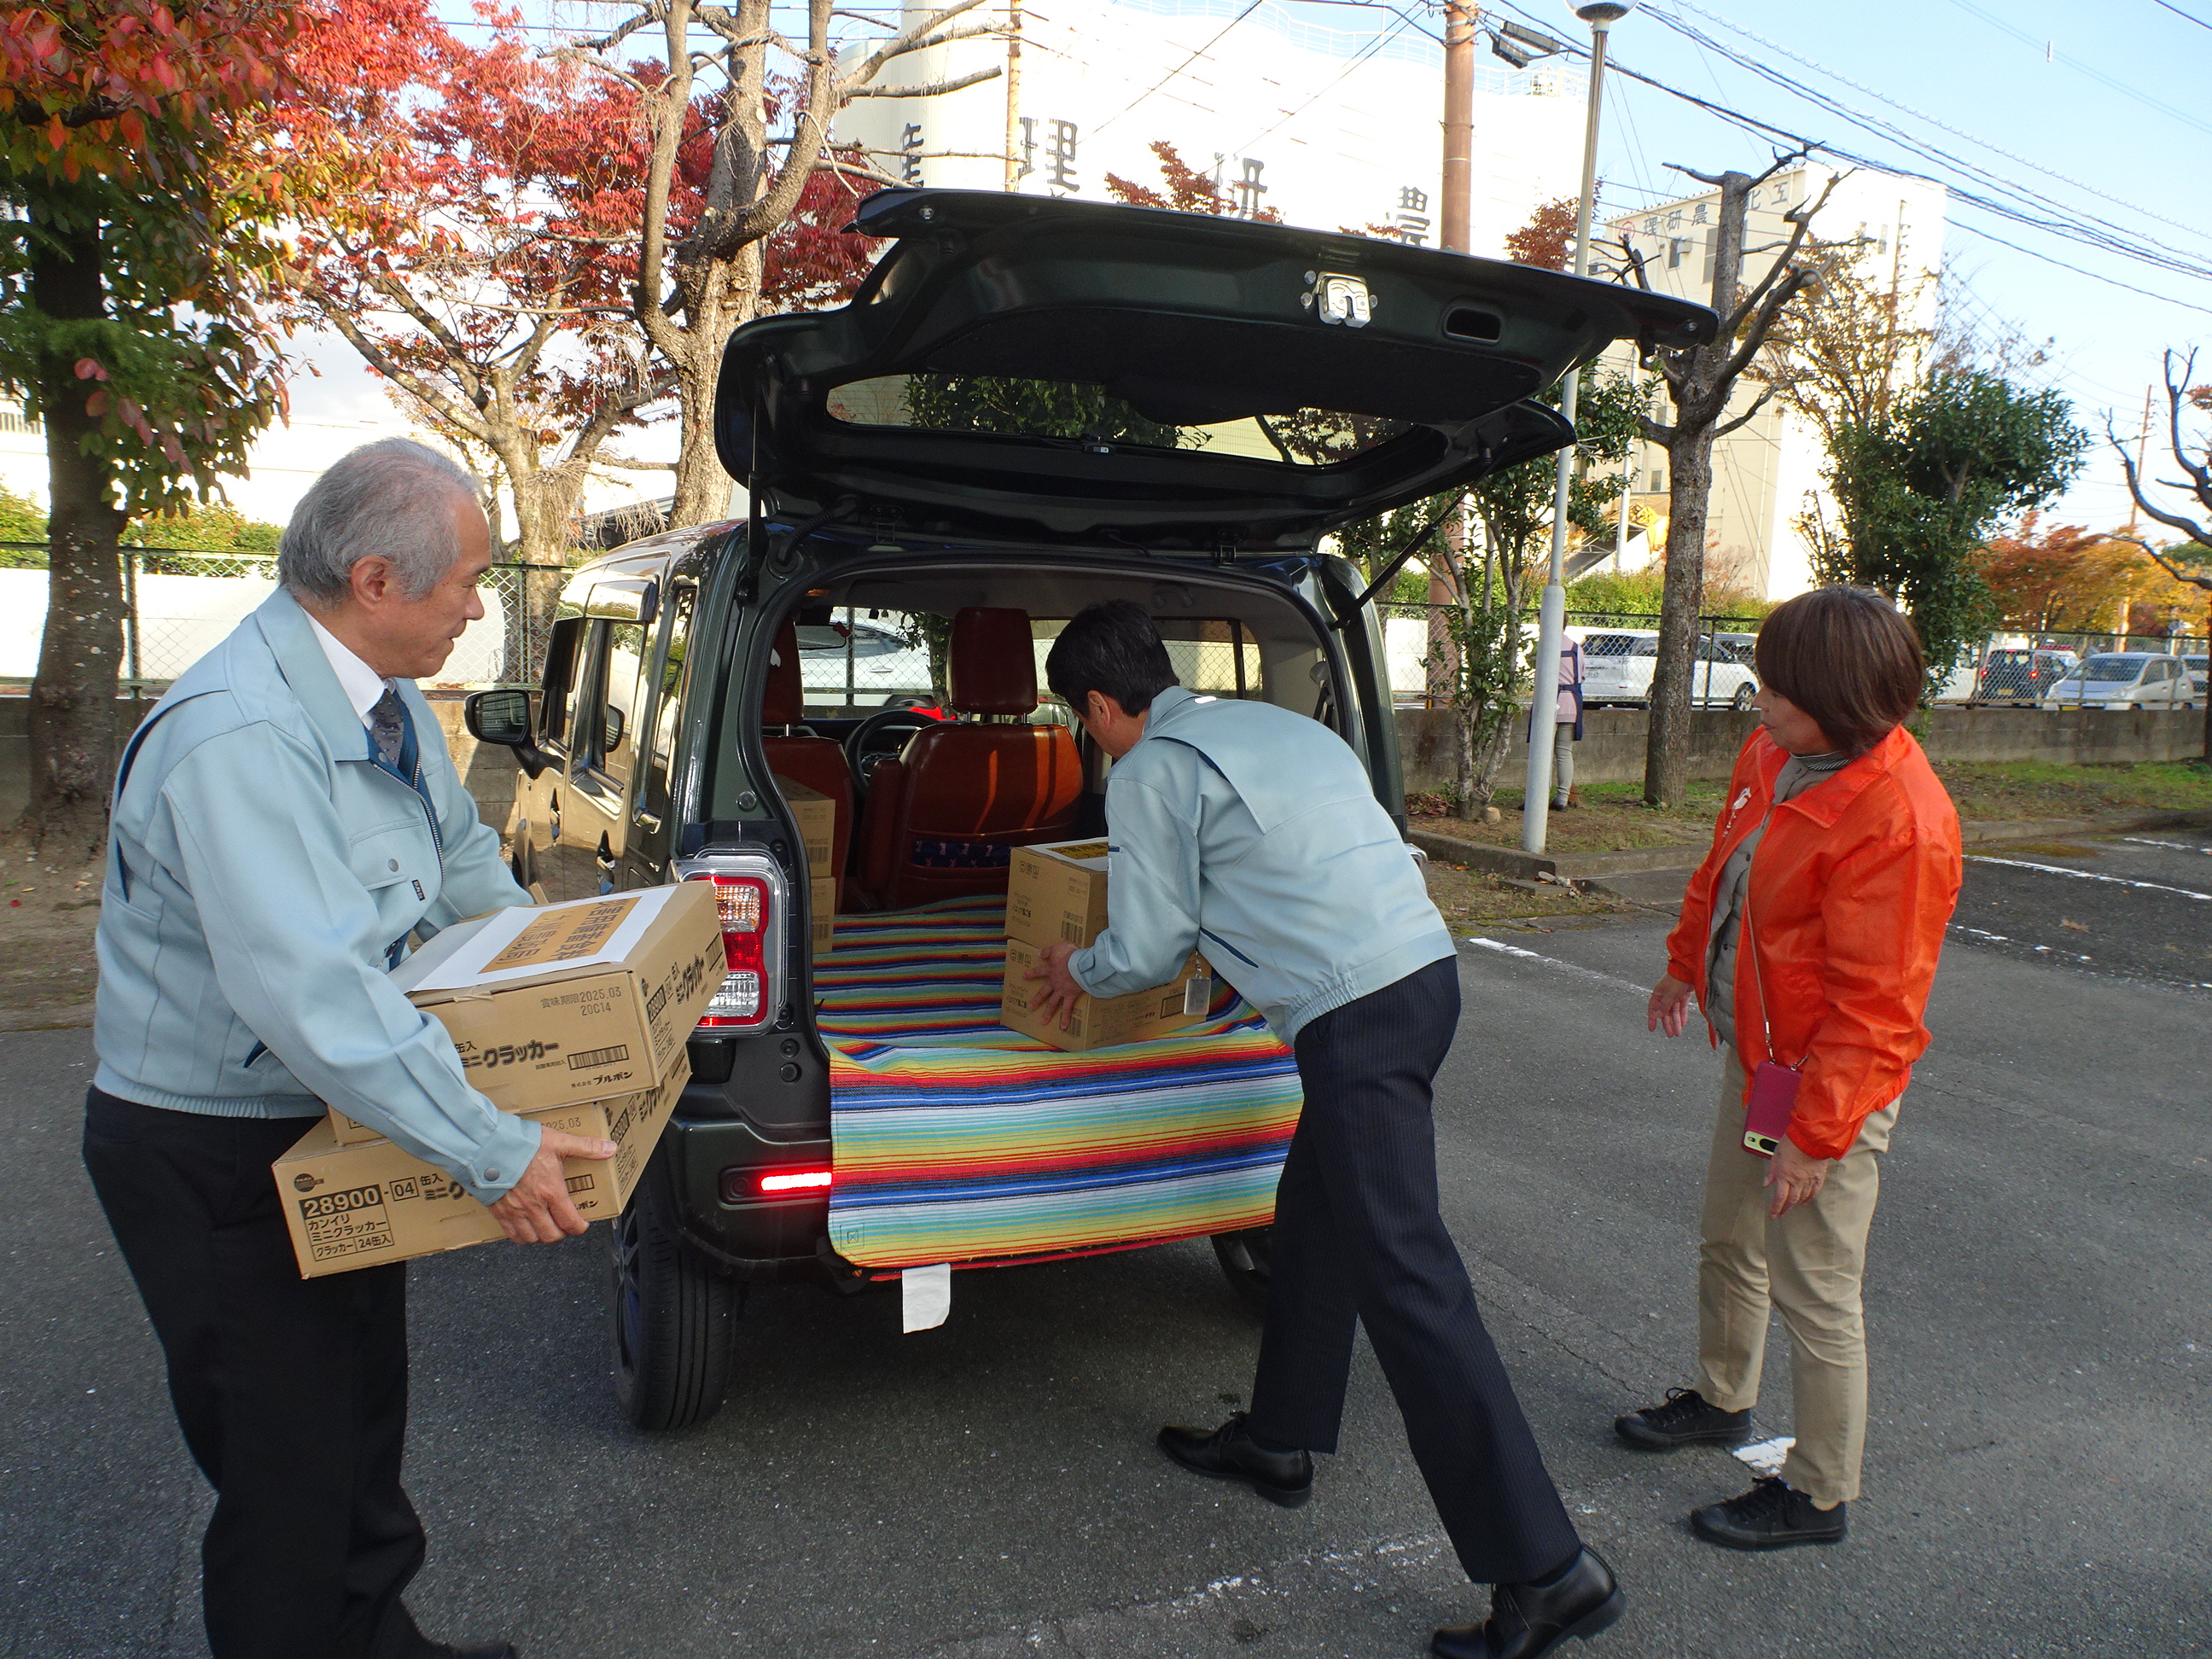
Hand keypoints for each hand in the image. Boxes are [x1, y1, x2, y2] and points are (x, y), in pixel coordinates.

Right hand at [487, 1124, 615, 1243]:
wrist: (487, 1145)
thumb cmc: (521, 1144)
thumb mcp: (558, 1141)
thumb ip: (585, 1147)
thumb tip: (610, 1148)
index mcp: (551, 1191)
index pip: (570, 1222)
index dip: (579, 1228)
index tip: (582, 1224)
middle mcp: (533, 1206)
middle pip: (551, 1235)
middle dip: (561, 1233)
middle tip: (564, 1225)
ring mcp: (514, 1211)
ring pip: (531, 1238)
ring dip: (541, 1236)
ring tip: (545, 1226)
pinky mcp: (498, 1211)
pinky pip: (510, 1234)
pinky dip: (520, 1235)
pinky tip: (524, 1226)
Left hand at [1023, 940, 1085, 1029]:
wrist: (1080, 965)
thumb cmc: (1070, 954)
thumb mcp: (1058, 947)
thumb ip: (1048, 951)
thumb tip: (1039, 953)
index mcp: (1051, 970)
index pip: (1039, 971)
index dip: (1032, 974)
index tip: (1024, 976)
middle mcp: (1054, 982)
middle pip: (1043, 992)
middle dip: (1037, 1000)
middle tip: (1030, 1007)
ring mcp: (1062, 991)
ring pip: (1052, 1003)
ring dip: (1048, 1012)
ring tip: (1043, 1021)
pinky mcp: (1071, 996)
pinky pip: (1067, 1009)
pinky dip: (1065, 1018)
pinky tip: (1063, 1026)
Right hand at [1647, 973, 1694, 1037]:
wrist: (1688, 970)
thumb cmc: (1676, 980)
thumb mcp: (1669, 995)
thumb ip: (1664, 1006)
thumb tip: (1658, 1015)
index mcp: (1658, 994)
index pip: (1653, 1009)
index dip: (1652, 1019)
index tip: (1651, 1029)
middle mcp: (1665, 995)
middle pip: (1665, 1013)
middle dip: (1667, 1024)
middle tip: (1670, 1034)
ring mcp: (1675, 996)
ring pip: (1674, 1012)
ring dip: (1676, 1022)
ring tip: (1678, 1032)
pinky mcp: (1683, 995)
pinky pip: (1682, 1008)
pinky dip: (1682, 1016)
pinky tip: (1683, 1023)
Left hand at [1763, 1136, 1832, 1218]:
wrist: (1811, 1137)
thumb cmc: (1792, 1143)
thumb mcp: (1776, 1155)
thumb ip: (1771, 1171)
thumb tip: (1766, 1183)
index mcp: (1785, 1175)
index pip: (1780, 1197)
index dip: (1776, 1208)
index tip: (1773, 1214)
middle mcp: (1797, 1180)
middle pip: (1791, 1200)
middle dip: (1785, 1209)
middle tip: (1780, 1214)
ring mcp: (1809, 1179)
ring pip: (1802, 1197)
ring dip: (1796, 1204)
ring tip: (1791, 1207)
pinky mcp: (1819, 1176)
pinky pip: (1815, 1191)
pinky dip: (1809, 1198)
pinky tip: (1805, 1201)